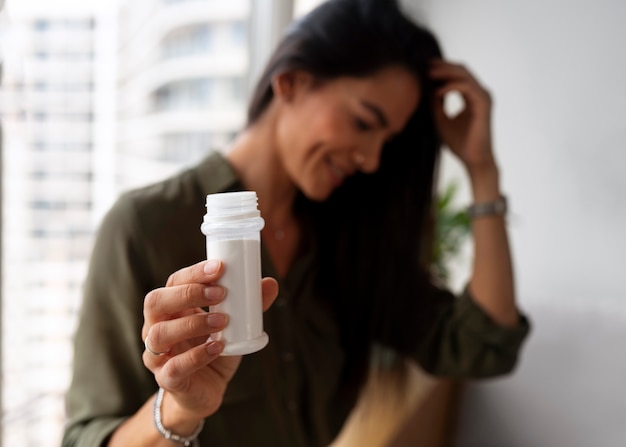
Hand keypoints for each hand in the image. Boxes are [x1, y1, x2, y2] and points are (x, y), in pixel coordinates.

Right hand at [141, 259, 277, 421]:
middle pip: (156, 302)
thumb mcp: (232, 325)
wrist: (207, 390)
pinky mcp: (167, 379)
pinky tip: (217, 348)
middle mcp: (156, 327)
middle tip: (220, 293)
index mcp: (172, 308)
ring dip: (193, 324)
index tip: (220, 268)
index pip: (175, 282)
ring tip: (222, 321)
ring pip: (159, 334)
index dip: (194, 273)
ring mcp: (157, 354)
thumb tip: (270, 283)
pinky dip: (196, 356)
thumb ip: (249, 305)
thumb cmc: (214, 348)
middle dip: (188, 294)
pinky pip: (174, 367)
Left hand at [430, 59, 496, 174]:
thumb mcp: (441, 119)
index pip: (458, 75)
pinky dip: (451, 86)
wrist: (473, 159)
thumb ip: (436, 104)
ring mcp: (483, 98)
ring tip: (429, 73)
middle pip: (462, 70)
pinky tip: (437, 91)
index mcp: (472, 96)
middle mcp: (480, 94)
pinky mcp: (483, 104)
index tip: (426, 67)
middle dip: (443, 66)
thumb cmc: (460, 143)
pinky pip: (466, 87)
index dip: (443, 68)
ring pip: (464, 75)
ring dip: (446, 72)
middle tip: (426, 65)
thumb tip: (428, 89)